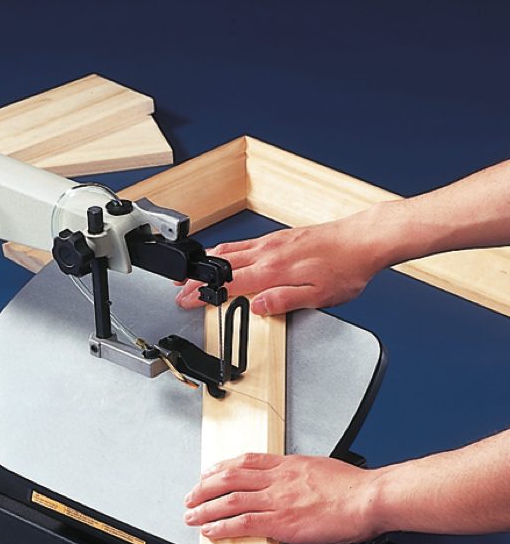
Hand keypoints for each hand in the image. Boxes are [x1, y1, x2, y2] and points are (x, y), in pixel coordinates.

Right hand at [175, 211, 385, 314]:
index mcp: (274, 270)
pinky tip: (224, 255)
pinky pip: (243, 244)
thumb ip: (284, 300)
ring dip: (206, 263)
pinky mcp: (280, 237)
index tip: (187, 300)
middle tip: (179, 288)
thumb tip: (257, 306)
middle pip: (222, 266)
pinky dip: (224, 251)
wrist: (364, 239)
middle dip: (196, 278)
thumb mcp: (319, 295)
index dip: (205, 294)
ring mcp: (272, 242)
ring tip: (190, 271)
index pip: (229, 284)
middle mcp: (269, 252)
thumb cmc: (346, 268)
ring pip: (229, 251)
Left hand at [183, 452, 380, 543]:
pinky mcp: (281, 522)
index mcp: (288, 464)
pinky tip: (211, 531)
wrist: (369, 498)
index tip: (209, 472)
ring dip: (206, 508)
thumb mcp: (321, 469)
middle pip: (229, 478)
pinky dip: (222, 526)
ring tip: (192, 515)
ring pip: (230, 500)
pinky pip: (243, 523)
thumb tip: (295, 482)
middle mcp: (277, 479)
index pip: (246, 461)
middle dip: (205, 487)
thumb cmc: (355, 487)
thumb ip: (301, 475)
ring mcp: (277, 499)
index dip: (222, 467)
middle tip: (191, 496)